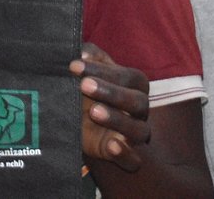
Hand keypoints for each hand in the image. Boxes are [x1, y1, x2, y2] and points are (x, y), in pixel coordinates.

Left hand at [70, 44, 152, 171]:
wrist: (78, 123)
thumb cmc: (86, 92)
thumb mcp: (87, 71)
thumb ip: (88, 56)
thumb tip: (82, 52)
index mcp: (134, 85)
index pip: (126, 76)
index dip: (101, 70)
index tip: (73, 66)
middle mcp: (139, 109)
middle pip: (138, 101)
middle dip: (111, 92)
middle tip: (83, 86)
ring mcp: (134, 134)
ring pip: (139, 130)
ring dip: (117, 120)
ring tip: (93, 111)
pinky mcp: (126, 156)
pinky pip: (134, 160)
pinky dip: (125, 154)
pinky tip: (111, 145)